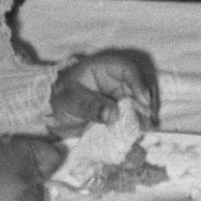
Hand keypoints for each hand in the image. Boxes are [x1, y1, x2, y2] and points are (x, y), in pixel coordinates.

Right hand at [0, 132, 61, 200]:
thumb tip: (35, 169)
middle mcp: (27, 170)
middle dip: (28, 188)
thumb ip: (14, 156)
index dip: (45, 167)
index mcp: (21, 149)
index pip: (53, 157)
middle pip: (42, 185)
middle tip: (4, 192)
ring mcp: (24, 195)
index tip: (37, 174)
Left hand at [45, 45, 160, 135]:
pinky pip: (132, 114)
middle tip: (147, 120)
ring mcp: (118, 94)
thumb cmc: (59, 98)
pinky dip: (137, 123)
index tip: (143, 101)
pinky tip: (139, 133)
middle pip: (138, 85)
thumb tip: (113, 115)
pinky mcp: (119, 109)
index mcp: (102, 68)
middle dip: (145, 103)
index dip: (137, 82)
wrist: (52, 114)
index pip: (126, 68)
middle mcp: (114, 79)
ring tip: (144, 128)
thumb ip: (90, 107)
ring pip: (138, 101)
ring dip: (143, 114)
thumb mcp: (70, 101)